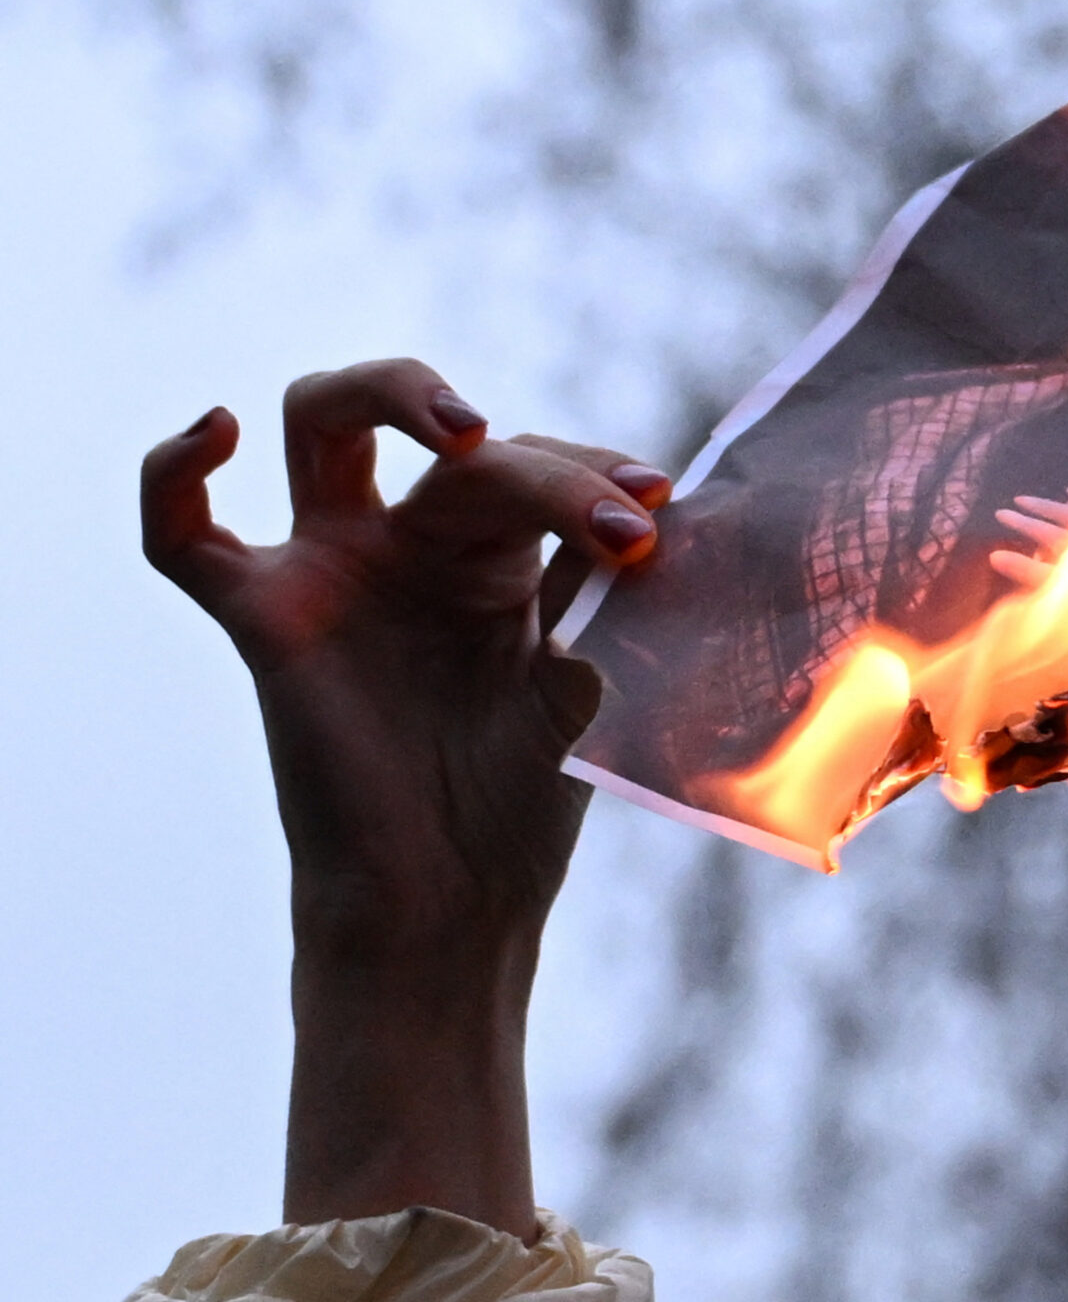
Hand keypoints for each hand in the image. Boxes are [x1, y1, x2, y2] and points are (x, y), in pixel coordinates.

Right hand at [141, 359, 668, 1237]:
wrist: (456, 908)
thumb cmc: (517, 806)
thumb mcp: (582, 688)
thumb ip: (600, 606)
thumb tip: (652, 536)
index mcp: (498, 553)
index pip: (540, 466)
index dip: (598, 480)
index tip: (660, 517)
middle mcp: (412, 543)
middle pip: (457, 441)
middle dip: (542, 461)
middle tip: (620, 513)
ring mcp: (334, 570)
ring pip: (325, 419)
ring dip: (392, 392)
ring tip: (470, 430)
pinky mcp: (265, 620)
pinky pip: (182, 535)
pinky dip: (173, 471)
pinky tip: (218, 429)